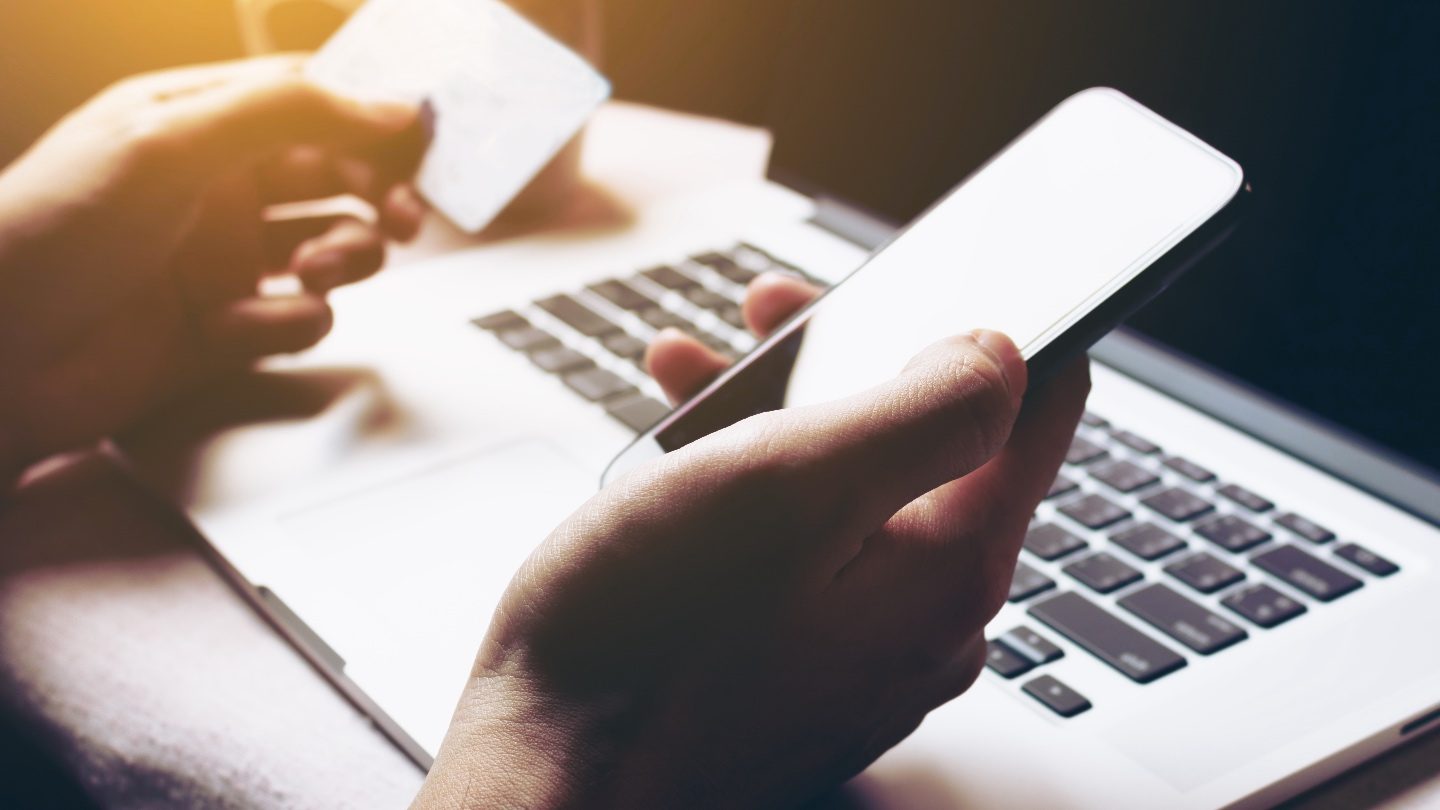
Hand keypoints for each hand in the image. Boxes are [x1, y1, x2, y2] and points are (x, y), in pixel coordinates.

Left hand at [0, 55, 425, 480]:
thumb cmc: (47, 232)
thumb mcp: (169, 141)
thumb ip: (287, 113)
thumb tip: (386, 106)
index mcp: (196, 123)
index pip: (309, 101)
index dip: (371, 116)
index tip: (422, 140)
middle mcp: (214, 187)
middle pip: (335, 175)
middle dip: (377, 193)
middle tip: (403, 216)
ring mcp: (220, 259)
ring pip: (331, 247)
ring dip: (344, 257)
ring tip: (315, 272)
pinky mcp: (223, 329)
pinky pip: (299, 319)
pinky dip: (294, 322)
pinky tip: (249, 326)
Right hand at [416, 273, 1090, 807]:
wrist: (550, 778)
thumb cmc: (645, 641)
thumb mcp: (786, 484)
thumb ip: (921, 411)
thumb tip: (1004, 355)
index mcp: (947, 567)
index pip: (1039, 412)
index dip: (1002, 322)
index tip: (948, 271)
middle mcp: (923, 620)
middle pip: (930, 448)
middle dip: (850, 359)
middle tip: (777, 313)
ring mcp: (861, 652)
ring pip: (852, 495)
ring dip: (783, 415)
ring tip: (696, 372)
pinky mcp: (798, 667)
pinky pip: (806, 553)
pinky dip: (755, 489)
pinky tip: (685, 463)